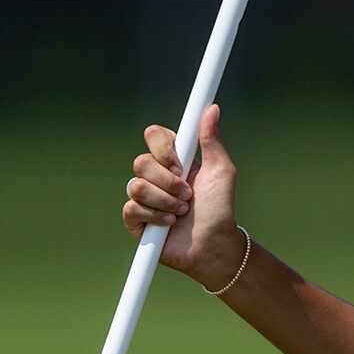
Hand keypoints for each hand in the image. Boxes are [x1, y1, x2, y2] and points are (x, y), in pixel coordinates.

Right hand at [122, 103, 241, 279]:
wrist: (214, 245)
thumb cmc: (220, 209)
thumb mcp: (221, 171)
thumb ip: (211, 140)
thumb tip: (212, 108)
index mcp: (173, 159)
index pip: (153, 136)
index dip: (163, 148)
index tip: (181, 162)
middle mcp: (155, 175)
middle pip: (141, 162)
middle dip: (168, 181)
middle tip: (188, 195)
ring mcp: (143, 198)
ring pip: (136, 186)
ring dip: (165, 201)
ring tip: (182, 212)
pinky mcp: (136, 221)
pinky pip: (132, 208)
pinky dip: (155, 217)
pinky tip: (170, 224)